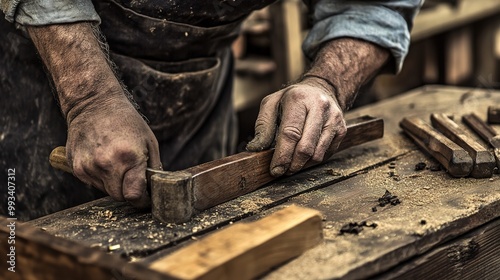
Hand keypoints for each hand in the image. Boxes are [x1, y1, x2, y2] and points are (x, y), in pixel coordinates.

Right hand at [27, 23, 161, 206]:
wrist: (94, 104)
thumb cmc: (126, 121)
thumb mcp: (149, 141)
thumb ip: (153, 168)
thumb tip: (154, 189)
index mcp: (128, 157)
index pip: (134, 195)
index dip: (142, 200)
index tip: (145, 198)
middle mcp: (106, 164)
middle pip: (119, 197)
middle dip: (129, 192)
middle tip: (134, 180)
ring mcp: (89, 167)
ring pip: (106, 191)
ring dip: (115, 184)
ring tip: (118, 163)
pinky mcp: (77, 167)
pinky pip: (93, 183)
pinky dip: (101, 177)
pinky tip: (104, 160)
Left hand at [247, 38, 389, 176]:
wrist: (321, 89)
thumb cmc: (293, 99)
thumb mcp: (271, 104)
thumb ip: (263, 126)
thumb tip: (255, 148)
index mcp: (299, 99)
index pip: (290, 133)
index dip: (282, 155)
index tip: (275, 169)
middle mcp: (320, 107)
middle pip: (306, 147)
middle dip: (292, 164)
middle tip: (283, 171)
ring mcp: (334, 119)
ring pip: (318, 154)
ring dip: (303, 165)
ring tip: (292, 164)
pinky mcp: (342, 129)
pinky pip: (327, 154)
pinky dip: (313, 160)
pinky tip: (305, 157)